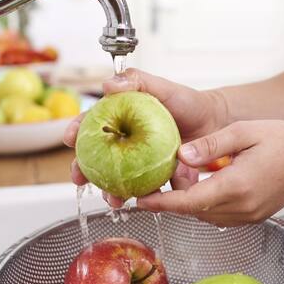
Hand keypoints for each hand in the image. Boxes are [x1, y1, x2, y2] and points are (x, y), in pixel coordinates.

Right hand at [63, 68, 228, 205]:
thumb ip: (138, 81)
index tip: (69, 139)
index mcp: (120, 118)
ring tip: (112, 199)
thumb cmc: (187, 102)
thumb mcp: (163, 88)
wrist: (214, 122)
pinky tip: (144, 202)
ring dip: (111, 191)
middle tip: (78, 179)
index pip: (92, 124)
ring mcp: (139, 161)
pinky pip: (146, 189)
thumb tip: (109, 84)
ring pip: (117, 179)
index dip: (76, 131)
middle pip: (97, 157)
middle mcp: (125, 142)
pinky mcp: (155, 176)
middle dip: (84, 170)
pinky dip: (144, 198)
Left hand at [137, 120, 283, 225]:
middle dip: (173, 197)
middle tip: (161, 176)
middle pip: (193, 211)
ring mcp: (248, 216)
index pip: (189, 202)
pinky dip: (205, 203)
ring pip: (205, 215)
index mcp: (237, 186)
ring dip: (189, 200)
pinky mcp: (253, 217)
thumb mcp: (243, 132)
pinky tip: (205, 183)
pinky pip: (219, 215)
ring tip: (183, 177)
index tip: (139, 200)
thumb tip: (181, 154)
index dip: (161, 203)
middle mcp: (242, 208)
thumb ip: (210, 145)